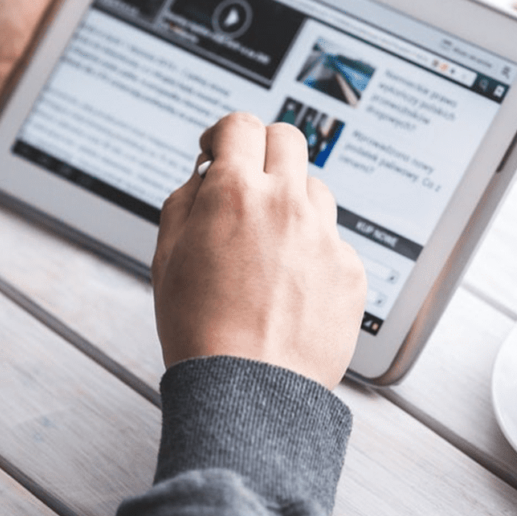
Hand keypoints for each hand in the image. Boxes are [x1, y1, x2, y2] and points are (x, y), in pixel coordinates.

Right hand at [152, 112, 366, 388]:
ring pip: (313, 188)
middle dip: (262, 150)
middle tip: (247, 178)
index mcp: (234, 193)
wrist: (248, 390)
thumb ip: (184, 199)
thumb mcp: (166, 254)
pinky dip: (312, 249)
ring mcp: (324, 235)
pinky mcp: (350, 270)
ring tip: (267, 244)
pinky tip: (289, 283)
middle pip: (287, 138)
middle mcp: (285, 203)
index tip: (218, 150)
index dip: (223, 133)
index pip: (239, 125)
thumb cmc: (200, 328)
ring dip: (290, 200)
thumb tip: (205, 174)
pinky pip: (332, 239)